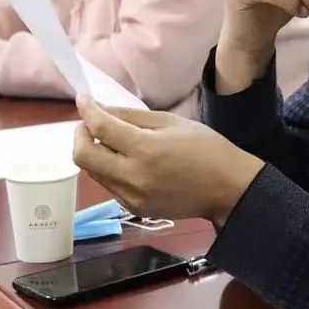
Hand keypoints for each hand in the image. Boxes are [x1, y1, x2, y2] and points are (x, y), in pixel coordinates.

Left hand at [73, 96, 265, 226]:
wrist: (228, 189)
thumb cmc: (206, 148)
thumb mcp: (172, 122)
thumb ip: (132, 117)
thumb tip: (101, 109)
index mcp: (145, 149)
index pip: (100, 128)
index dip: (87, 110)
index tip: (83, 99)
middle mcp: (132, 176)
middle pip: (83, 156)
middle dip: (80, 135)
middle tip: (91, 123)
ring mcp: (131, 197)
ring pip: (93, 172)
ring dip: (94, 152)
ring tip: (110, 140)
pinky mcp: (134, 209)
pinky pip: (109, 185)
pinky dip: (109, 169)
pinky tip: (126, 161)